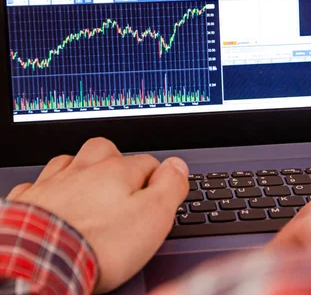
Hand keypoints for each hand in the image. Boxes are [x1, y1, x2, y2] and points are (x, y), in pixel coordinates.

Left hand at [5, 138, 188, 293]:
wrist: (40, 263)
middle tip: (124, 184)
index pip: (147, 163)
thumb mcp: (153, 217)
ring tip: (89, 188)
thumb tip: (178, 166)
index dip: (157, 179)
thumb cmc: (97, 244)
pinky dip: (47, 190)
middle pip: (105, 151)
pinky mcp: (27, 204)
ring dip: (81, 170)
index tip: (159, 195)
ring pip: (70, 162)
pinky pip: (37, 185)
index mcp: (117, 173)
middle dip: (117, 162)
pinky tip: (53, 202)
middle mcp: (84, 171)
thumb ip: (169, 186)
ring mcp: (53, 185)